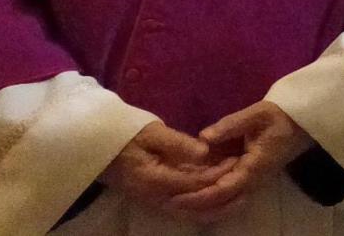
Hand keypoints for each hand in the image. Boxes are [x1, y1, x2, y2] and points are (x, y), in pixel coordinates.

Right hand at [101, 122, 233, 216]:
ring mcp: (154, 202)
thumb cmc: (126, 135)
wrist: (99, 148)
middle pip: (194, 205)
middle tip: (244, 182)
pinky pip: (182, 208)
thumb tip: (204, 150)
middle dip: (220, 195)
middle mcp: (156, 198)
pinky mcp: (155, 200)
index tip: (237, 161)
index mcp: (155, 180)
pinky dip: (201, 205)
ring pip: (189, 212)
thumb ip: (178, 143)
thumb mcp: (152, 132)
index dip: (217, 173)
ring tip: (238, 194)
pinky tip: (216, 195)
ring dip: (213, 206)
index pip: (194, 181)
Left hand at [167, 102, 312, 218]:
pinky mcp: (251, 179)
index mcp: (253, 168)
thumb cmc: (280, 116)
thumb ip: (231, 125)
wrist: (302, 122)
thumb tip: (203, 138)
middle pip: (222, 206)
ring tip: (179, 204)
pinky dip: (212, 201)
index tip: (175, 197)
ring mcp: (253, 183)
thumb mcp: (257, 114)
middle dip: (196, 209)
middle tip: (170, 205)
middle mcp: (253, 182)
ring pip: (226, 206)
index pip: (222, 190)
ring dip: (203, 208)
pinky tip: (195, 195)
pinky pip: (230, 197)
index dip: (198, 196)